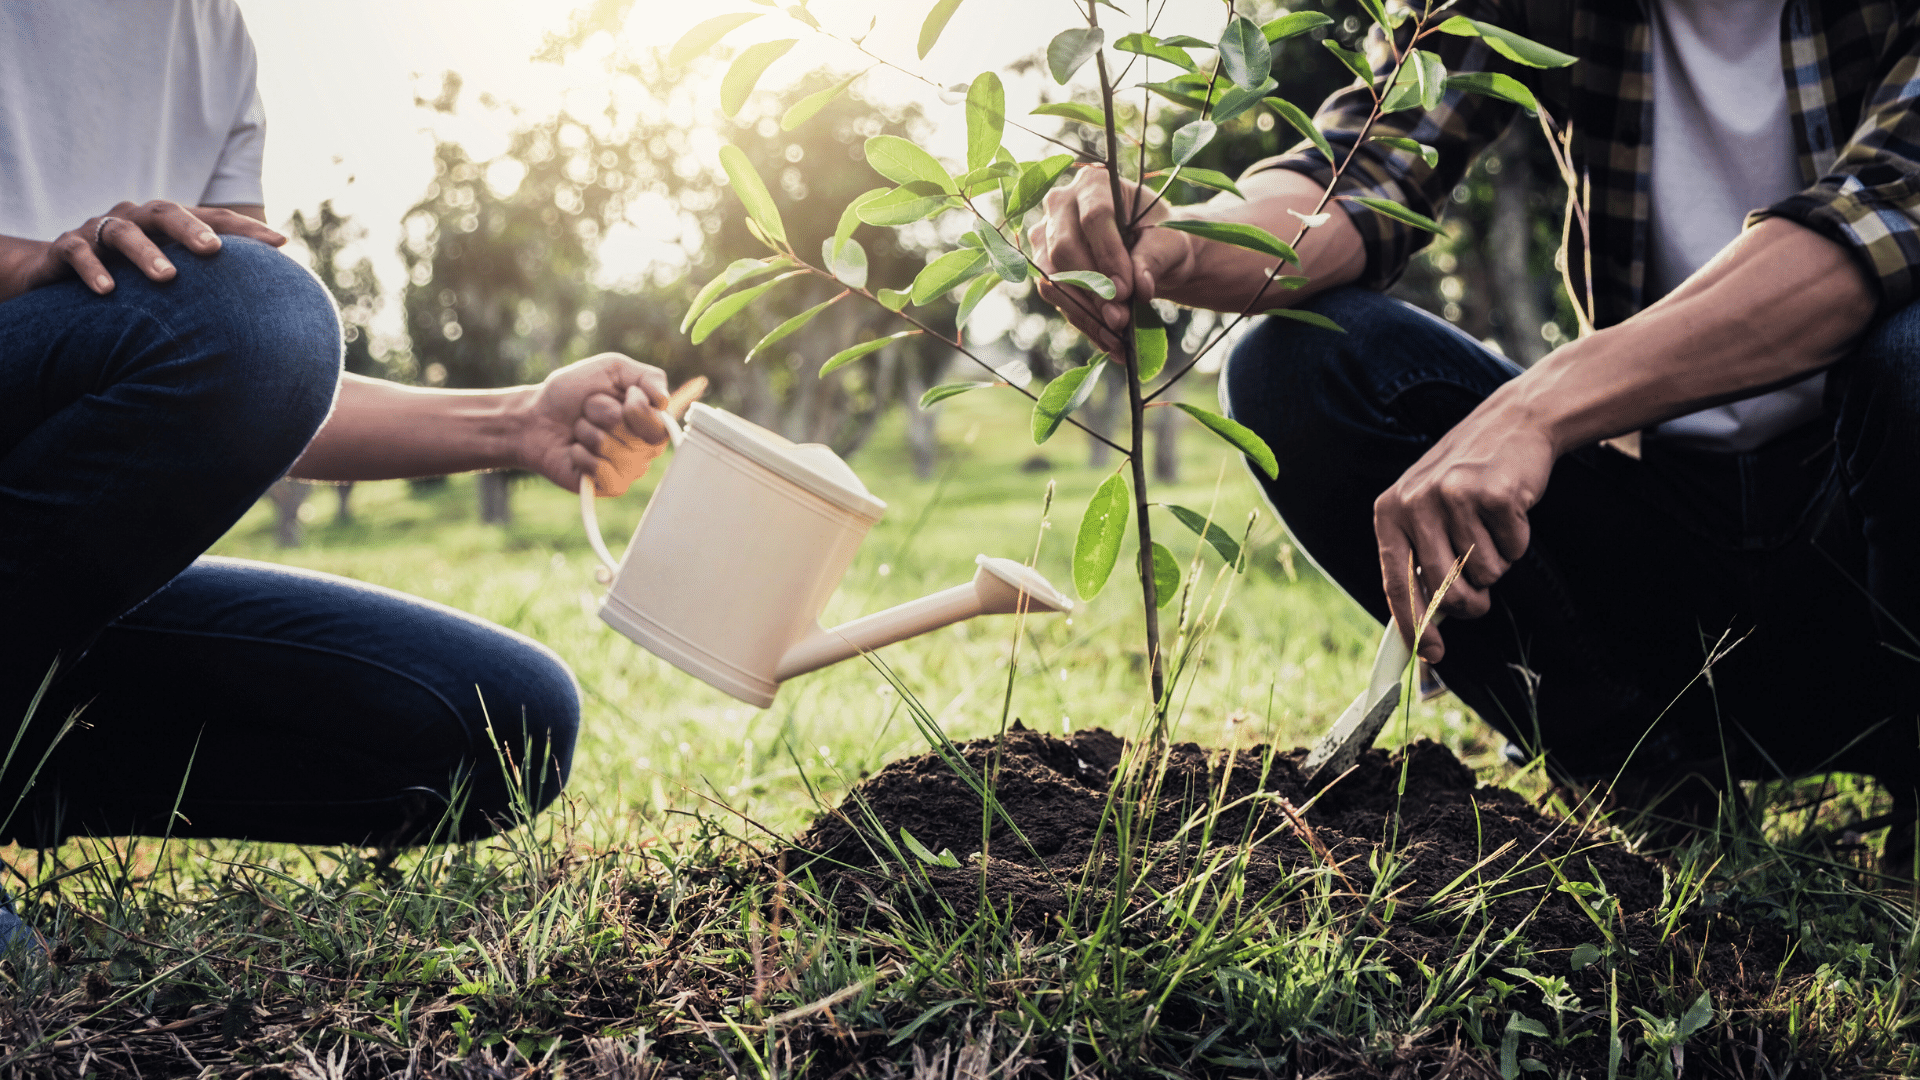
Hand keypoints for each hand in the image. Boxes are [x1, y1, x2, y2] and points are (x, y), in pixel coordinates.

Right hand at [1, 200, 285, 301]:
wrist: (52, 271)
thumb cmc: (125, 276)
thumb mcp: (165, 277)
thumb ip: (206, 284)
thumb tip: (265, 309)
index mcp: (165, 224)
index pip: (210, 218)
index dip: (244, 227)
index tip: (280, 242)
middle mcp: (134, 219)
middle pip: (165, 212)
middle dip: (191, 229)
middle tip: (214, 250)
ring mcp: (99, 231)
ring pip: (123, 232)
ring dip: (146, 253)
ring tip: (167, 277)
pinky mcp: (64, 248)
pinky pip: (78, 252)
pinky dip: (92, 269)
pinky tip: (108, 291)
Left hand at [515, 353, 675, 494]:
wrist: (535, 417)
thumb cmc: (572, 392)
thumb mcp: (611, 368)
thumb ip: (647, 377)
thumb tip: (666, 400)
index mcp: (653, 419)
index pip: (659, 421)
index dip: (635, 406)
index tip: (621, 394)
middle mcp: (647, 447)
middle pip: (634, 435)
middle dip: (601, 414)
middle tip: (589, 411)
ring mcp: (630, 469)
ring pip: (613, 450)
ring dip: (586, 432)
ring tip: (579, 430)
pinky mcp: (611, 486)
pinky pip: (601, 471)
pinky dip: (580, 455)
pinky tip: (574, 450)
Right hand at [1028, 166, 1193, 352]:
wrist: (1148, 253)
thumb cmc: (1160, 238)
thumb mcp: (1169, 242)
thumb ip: (1154, 258)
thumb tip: (1139, 287)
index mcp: (1095, 183)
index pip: (1095, 217)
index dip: (1108, 255)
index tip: (1127, 290)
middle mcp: (1060, 204)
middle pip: (1064, 248)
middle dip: (1093, 289)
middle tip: (1121, 319)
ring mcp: (1044, 236)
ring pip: (1052, 276)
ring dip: (1085, 311)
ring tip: (1116, 336)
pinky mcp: (1042, 266)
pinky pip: (1055, 296)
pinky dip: (1083, 322)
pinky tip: (1108, 342)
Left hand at [1373, 394, 1554, 662]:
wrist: (1510, 424)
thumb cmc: (1465, 480)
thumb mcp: (1425, 511)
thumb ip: (1418, 560)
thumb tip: (1423, 626)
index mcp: (1389, 512)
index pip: (1396, 583)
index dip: (1415, 625)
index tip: (1433, 653)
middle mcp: (1415, 503)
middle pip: (1447, 588)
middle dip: (1470, 602)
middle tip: (1481, 595)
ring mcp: (1454, 497)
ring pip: (1484, 572)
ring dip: (1496, 563)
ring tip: (1490, 528)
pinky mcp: (1494, 493)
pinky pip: (1513, 549)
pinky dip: (1518, 541)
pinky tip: (1509, 510)